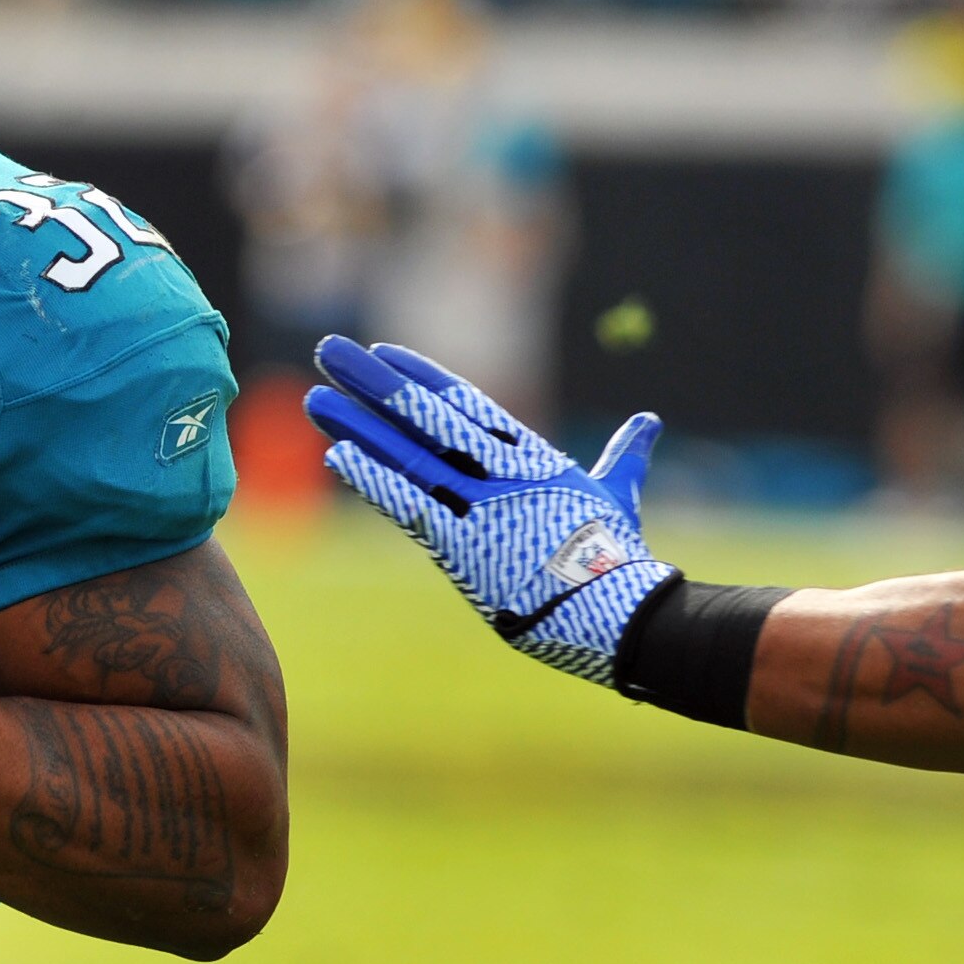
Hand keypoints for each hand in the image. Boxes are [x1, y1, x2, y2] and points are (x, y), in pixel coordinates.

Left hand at [304, 337, 674, 684]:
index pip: (466, 403)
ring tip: (315, 398)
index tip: (382, 353)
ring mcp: (480, 505)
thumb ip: (624, 455)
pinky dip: (373, 480)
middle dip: (374, 383)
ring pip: (407, 455)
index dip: (421, 375)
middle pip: (426, 416)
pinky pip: (409, 505)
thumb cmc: (618, 557)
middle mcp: (501, 472)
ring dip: (358, 426)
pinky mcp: (464, 544)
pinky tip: (336, 456)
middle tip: (329, 351)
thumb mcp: (617, 494)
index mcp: (533, 455)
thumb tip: (649, 422)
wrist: (615, 611)